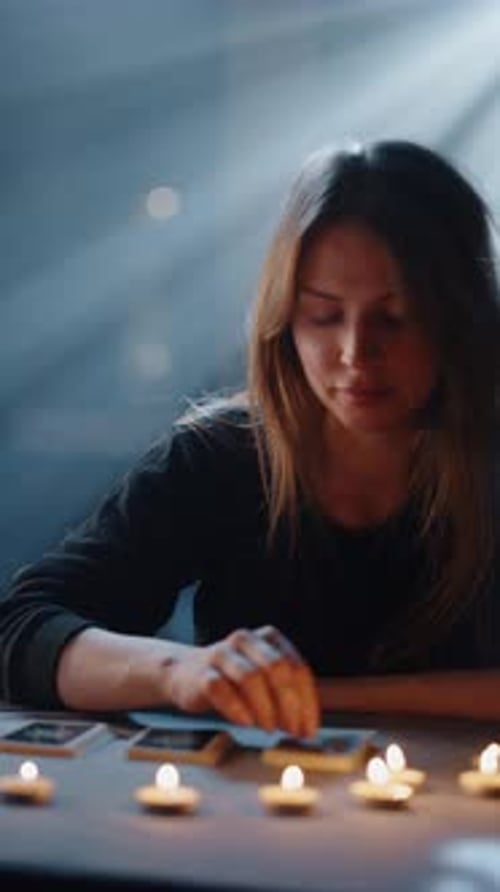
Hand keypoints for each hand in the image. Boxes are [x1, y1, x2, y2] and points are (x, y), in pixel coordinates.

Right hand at [160, 625, 318, 737]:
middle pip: (277, 669)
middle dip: (289, 704)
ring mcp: (222, 653)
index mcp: (269, 638)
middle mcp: (246, 640)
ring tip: (269, 728)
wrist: (185, 674)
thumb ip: (286, 695)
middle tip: (292, 730)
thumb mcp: (264, 680)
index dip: (306, 701)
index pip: (296, 668)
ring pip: (251, 677)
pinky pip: (221, 689)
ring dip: (265, 708)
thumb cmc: (232, 680)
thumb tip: (308, 726)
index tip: (309, 728)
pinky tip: (245, 723)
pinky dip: (237, 709)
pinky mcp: (201, 672)